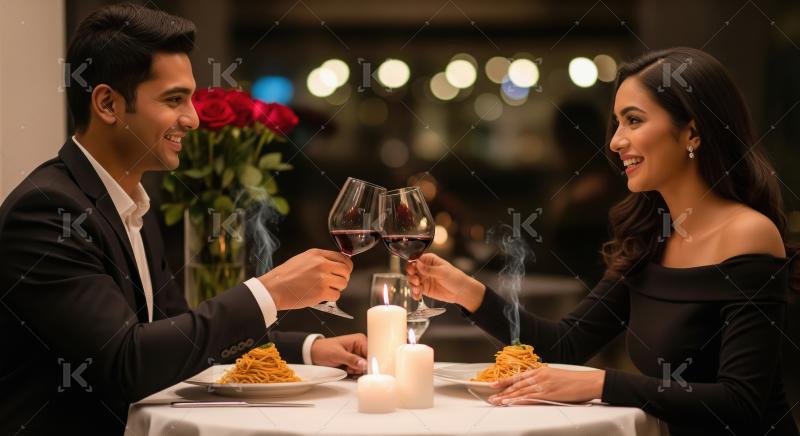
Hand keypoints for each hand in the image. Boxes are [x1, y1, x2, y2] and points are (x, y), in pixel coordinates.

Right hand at [258, 249, 352, 309]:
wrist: (274, 288)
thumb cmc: (284, 276)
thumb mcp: (302, 259)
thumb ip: (319, 259)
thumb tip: (334, 264)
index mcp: (317, 254)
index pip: (343, 257)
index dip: (346, 266)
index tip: (345, 270)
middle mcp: (321, 264)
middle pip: (346, 270)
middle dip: (344, 277)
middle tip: (337, 282)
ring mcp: (322, 278)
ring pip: (343, 283)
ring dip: (337, 288)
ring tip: (327, 289)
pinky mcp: (321, 292)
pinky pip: (336, 295)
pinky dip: (331, 297)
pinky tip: (322, 295)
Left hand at [310, 333, 367, 374]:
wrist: (314, 354)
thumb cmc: (323, 349)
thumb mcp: (337, 354)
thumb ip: (351, 359)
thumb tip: (364, 364)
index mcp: (359, 340)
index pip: (372, 352)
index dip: (370, 361)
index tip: (366, 368)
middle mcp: (360, 346)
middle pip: (370, 361)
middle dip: (362, 367)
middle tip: (352, 368)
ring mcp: (357, 355)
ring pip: (365, 367)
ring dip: (357, 370)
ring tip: (347, 367)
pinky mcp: (354, 361)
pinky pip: (359, 370)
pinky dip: (354, 372)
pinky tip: (347, 369)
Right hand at [406, 253, 485, 312]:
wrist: (462, 292)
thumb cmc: (455, 278)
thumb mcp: (442, 272)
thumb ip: (429, 269)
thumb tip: (417, 264)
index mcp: (429, 260)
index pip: (416, 259)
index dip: (412, 263)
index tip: (412, 269)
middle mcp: (424, 269)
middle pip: (411, 270)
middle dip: (411, 275)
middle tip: (416, 280)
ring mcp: (424, 279)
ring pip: (411, 280)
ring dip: (412, 285)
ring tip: (418, 289)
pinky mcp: (424, 289)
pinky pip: (416, 290)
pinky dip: (414, 293)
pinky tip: (418, 296)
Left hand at [487, 366, 604, 404]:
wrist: (589, 381)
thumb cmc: (574, 381)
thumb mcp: (555, 376)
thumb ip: (543, 379)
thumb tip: (533, 385)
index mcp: (541, 371)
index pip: (519, 376)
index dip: (505, 381)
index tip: (494, 384)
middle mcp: (540, 376)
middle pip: (517, 384)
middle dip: (503, 391)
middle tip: (491, 396)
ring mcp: (544, 385)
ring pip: (521, 391)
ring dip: (507, 397)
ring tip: (496, 401)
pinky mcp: (549, 393)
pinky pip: (530, 397)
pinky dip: (518, 400)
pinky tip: (510, 402)